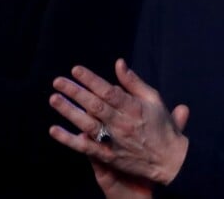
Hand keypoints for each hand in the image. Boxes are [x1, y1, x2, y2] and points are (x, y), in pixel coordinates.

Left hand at [49, 59, 189, 187]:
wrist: (169, 159)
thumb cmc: (162, 125)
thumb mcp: (153, 98)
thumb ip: (133, 82)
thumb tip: (118, 63)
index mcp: (134, 107)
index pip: (109, 91)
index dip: (91, 80)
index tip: (76, 70)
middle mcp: (123, 123)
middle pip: (95, 105)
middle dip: (75, 92)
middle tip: (58, 81)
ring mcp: (114, 141)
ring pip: (87, 124)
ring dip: (69, 111)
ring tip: (54, 99)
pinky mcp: (108, 157)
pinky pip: (85, 147)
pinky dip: (68, 139)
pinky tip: (54, 130)